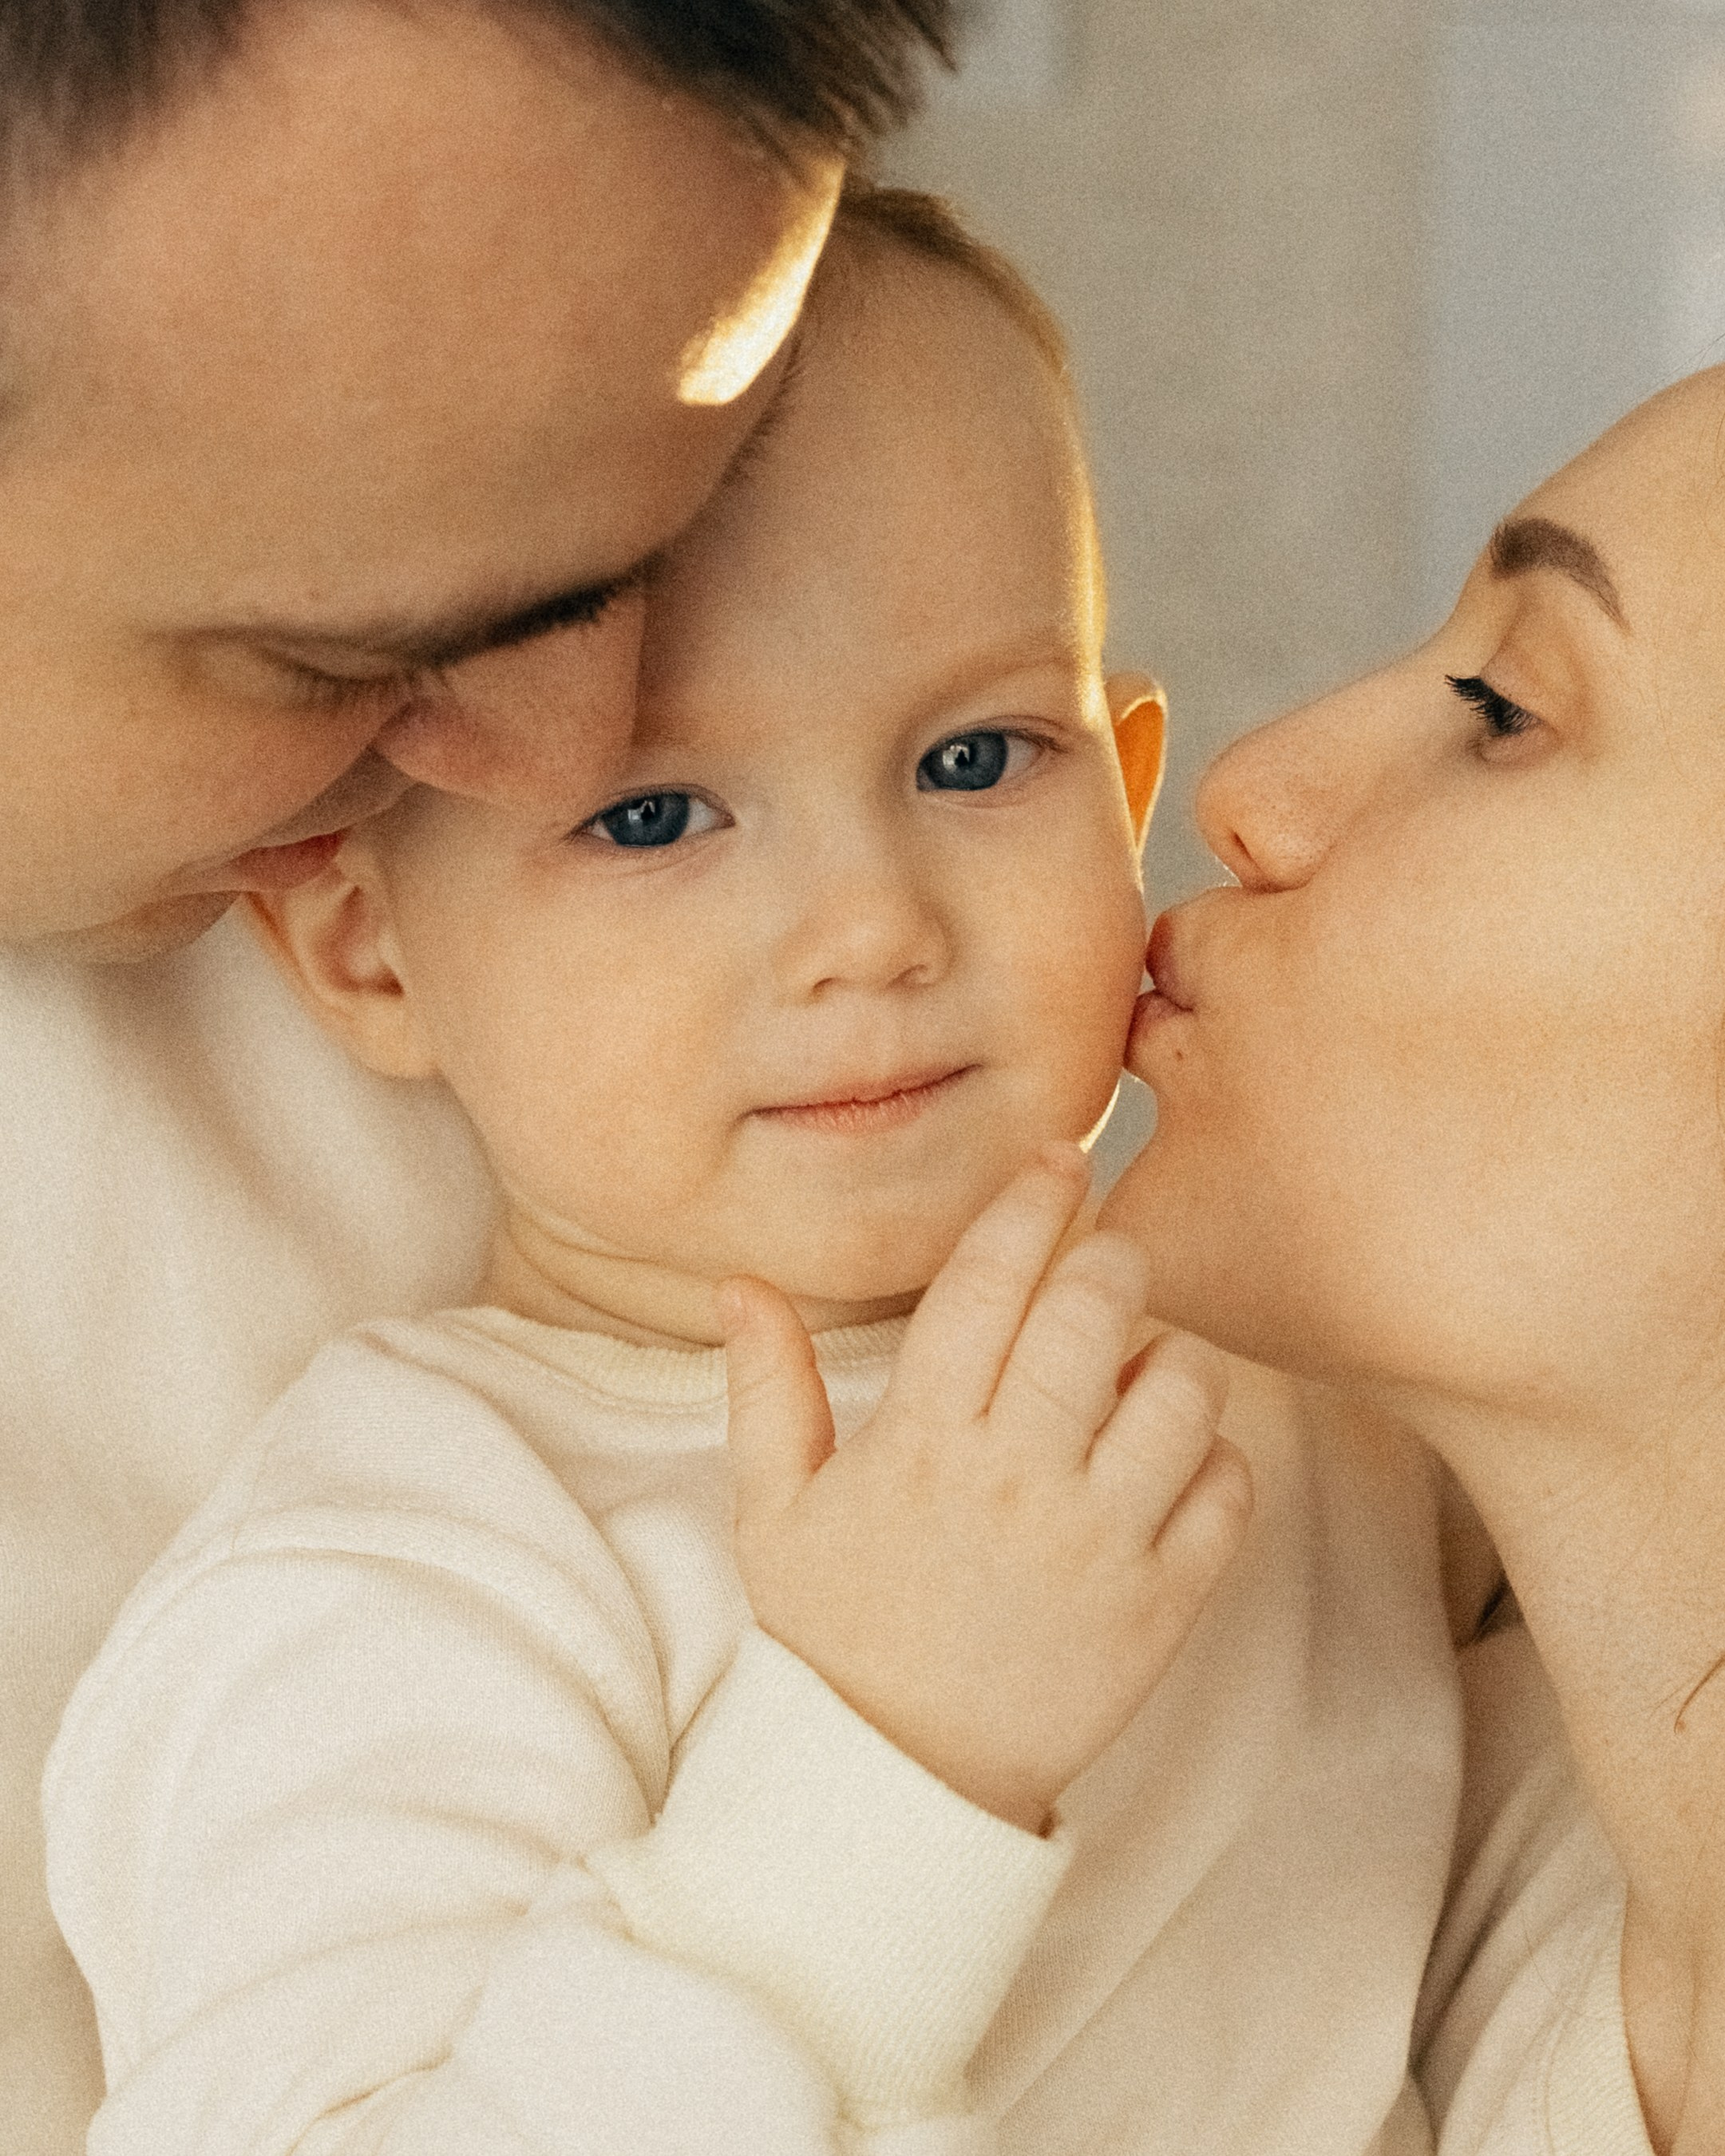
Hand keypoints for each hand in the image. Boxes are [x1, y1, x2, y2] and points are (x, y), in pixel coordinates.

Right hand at [719, 1144, 1252, 1833]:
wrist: (898, 1785)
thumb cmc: (835, 1636)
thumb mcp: (776, 1512)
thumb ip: (768, 1388)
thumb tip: (741, 1284)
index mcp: (922, 1443)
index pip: (987, 1281)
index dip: (1029, 1203)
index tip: (1056, 1162)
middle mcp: (1018, 1480)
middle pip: (1098, 1311)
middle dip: (1111, 1259)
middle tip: (1103, 1262)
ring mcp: (1100, 1546)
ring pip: (1185, 1390)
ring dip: (1171, 1358)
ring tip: (1133, 1377)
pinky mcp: (1163, 1608)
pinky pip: (1230, 1491)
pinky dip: (1217, 1460)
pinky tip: (1168, 1468)